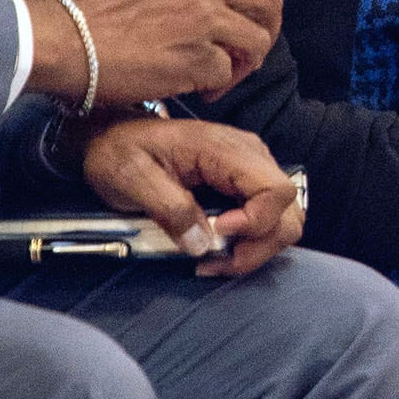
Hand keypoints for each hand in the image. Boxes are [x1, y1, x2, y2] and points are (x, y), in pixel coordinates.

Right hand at [31, 0, 283, 107]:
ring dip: (245, 63)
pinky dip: (217, 86)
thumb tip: (216, 9)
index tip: (232, 25)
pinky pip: (228, 72)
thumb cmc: (89, 16)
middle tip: (248, 53)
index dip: (245, 3)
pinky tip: (196, 92)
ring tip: (218, 79)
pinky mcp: (198, 54)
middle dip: (266, 28)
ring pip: (257, 39)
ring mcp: (203, 14)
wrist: (58, 40)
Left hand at [79, 116, 301, 276]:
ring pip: (283, 220)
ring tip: (216, 260)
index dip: (255, 222)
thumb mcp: (131, 176)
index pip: (276, 190)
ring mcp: (249, 171)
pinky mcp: (242, 186)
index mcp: (226, 149)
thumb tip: (202, 243)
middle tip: (216, 261)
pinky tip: (216, 250)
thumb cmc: (119, 151)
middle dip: (259, 245)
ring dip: (256, 249)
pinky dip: (248, 243)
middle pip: (287, 211)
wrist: (111, 137)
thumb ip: (168, 207)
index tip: (216, 232)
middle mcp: (249, 157)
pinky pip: (265, 220)